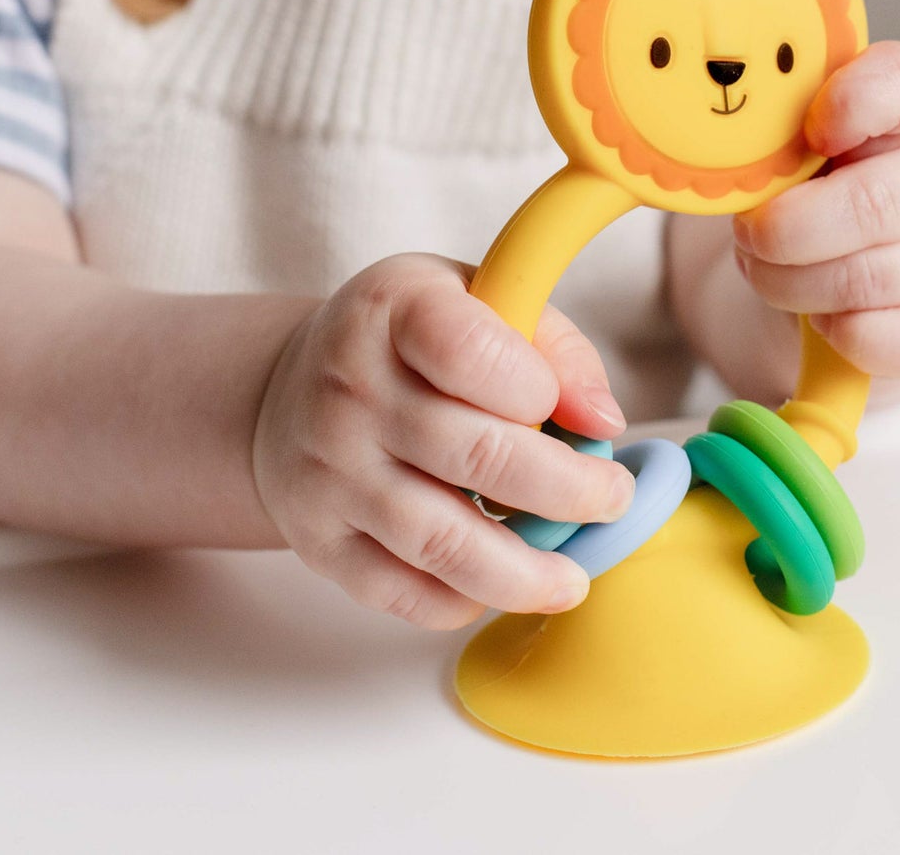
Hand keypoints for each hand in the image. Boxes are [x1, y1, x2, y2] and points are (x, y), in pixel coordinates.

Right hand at [252, 254, 633, 629]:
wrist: (288, 389)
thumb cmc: (406, 342)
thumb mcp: (477, 298)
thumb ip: (553, 346)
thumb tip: (603, 422)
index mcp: (393, 310)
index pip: (473, 355)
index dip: (542, 390)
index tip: (573, 414)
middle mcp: (350, 388)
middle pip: (477, 456)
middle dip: (568, 491)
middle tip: (611, 500)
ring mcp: (329, 469)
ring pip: (443, 543)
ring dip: (525, 574)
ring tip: (572, 579)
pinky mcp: (319, 539)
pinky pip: (403, 592)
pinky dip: (464, 600)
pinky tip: (499, 583)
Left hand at [733, 41, 899, 391]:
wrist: (833, 282)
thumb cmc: (811, 202)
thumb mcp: (794, 155)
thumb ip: (772, 140)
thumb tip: (719, 154)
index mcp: (899, 115)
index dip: (856, 101)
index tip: (812, 130)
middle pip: (876, 202)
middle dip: (788, 229)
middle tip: (750, 233)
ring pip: (871, 278)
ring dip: (791, 283)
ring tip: (765, 271)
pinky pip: (896, 339)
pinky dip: (840, 333)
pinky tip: (818, 319)